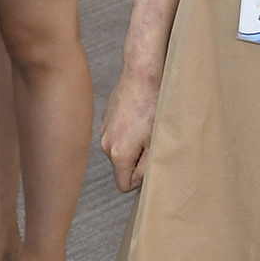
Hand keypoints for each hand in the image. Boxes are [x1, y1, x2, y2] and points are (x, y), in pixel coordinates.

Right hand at [99, 65, 161, 192]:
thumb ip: (147, 167)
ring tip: (145, 126)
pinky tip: (138, 116)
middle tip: (151, 141)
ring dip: (132, 144)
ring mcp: (104, 129)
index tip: (150, 162)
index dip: (139, 180)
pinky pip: (117, 134)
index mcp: (118, 154)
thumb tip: (140, 180)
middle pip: (121, 167)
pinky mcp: (106, 117)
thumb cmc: (153, 106)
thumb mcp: (155, 142)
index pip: (123, 185)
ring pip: (119, 150)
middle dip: (136, 160)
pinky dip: (127, 131)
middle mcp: (105, 144)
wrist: (141, 75)